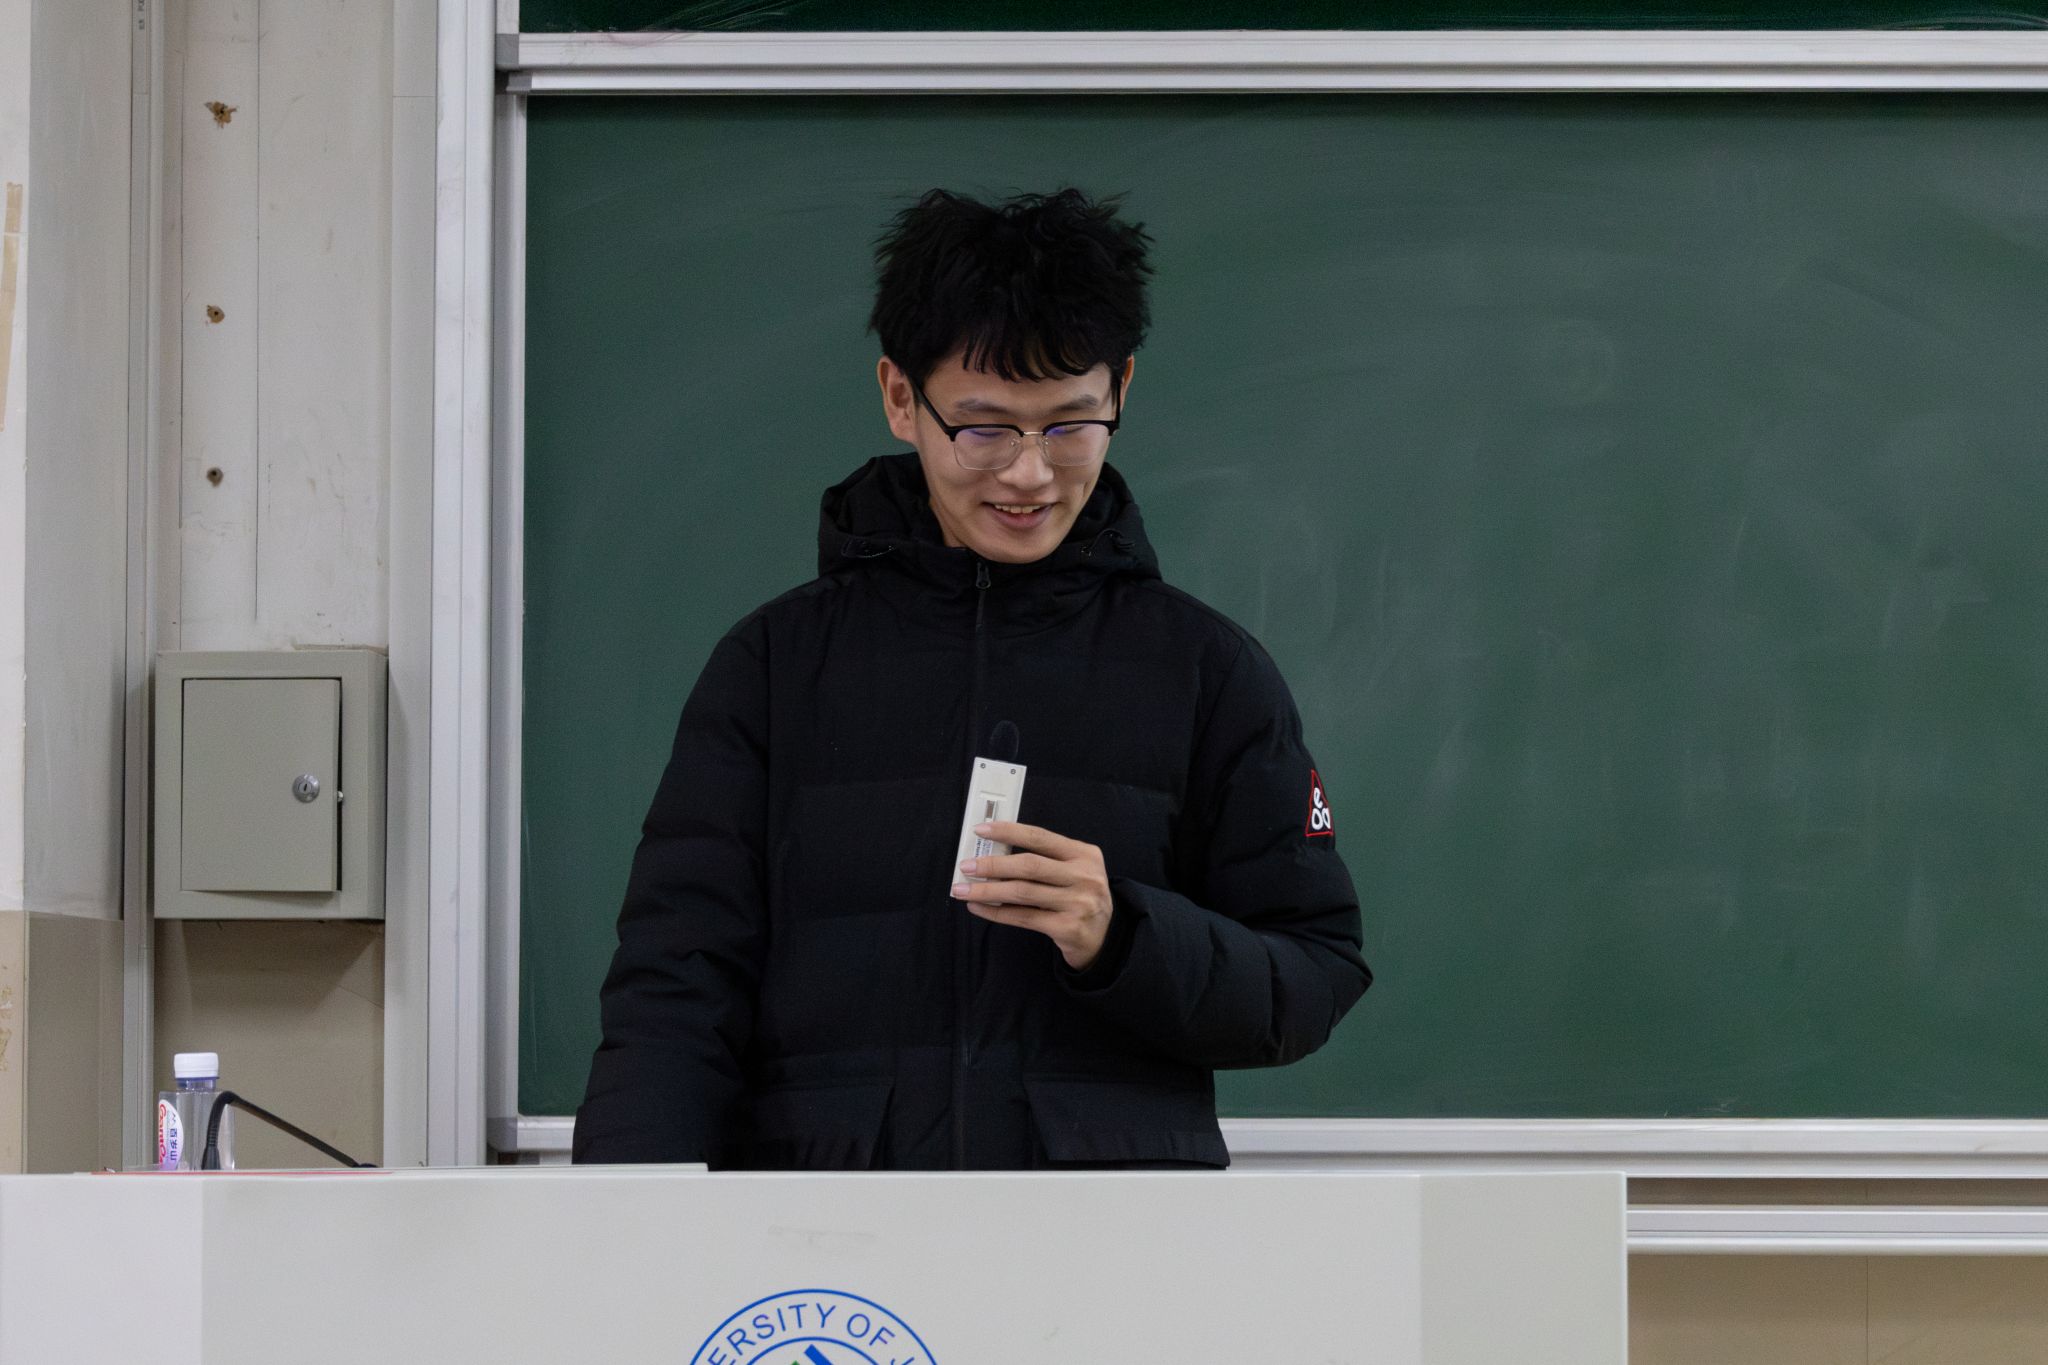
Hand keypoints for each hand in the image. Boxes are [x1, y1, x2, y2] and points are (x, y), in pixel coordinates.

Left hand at [951, 821, 1113, 970]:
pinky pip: (1023, 917)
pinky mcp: (1068, 928)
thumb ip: (1044, 860)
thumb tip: (994, 852)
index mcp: (1084, 854)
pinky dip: (996, 912)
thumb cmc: (1079, 897)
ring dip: (987, 890)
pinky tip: (978, 907)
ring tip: (963, 889)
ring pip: (1022, 893)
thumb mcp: (1074, 870)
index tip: (981, 830)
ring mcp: (1078, 903)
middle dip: (992, 865)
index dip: (1008, 832)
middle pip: (1029, 865)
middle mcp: (1084, 877)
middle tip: (966, 866)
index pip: (1040, 837)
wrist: (1104, 937)